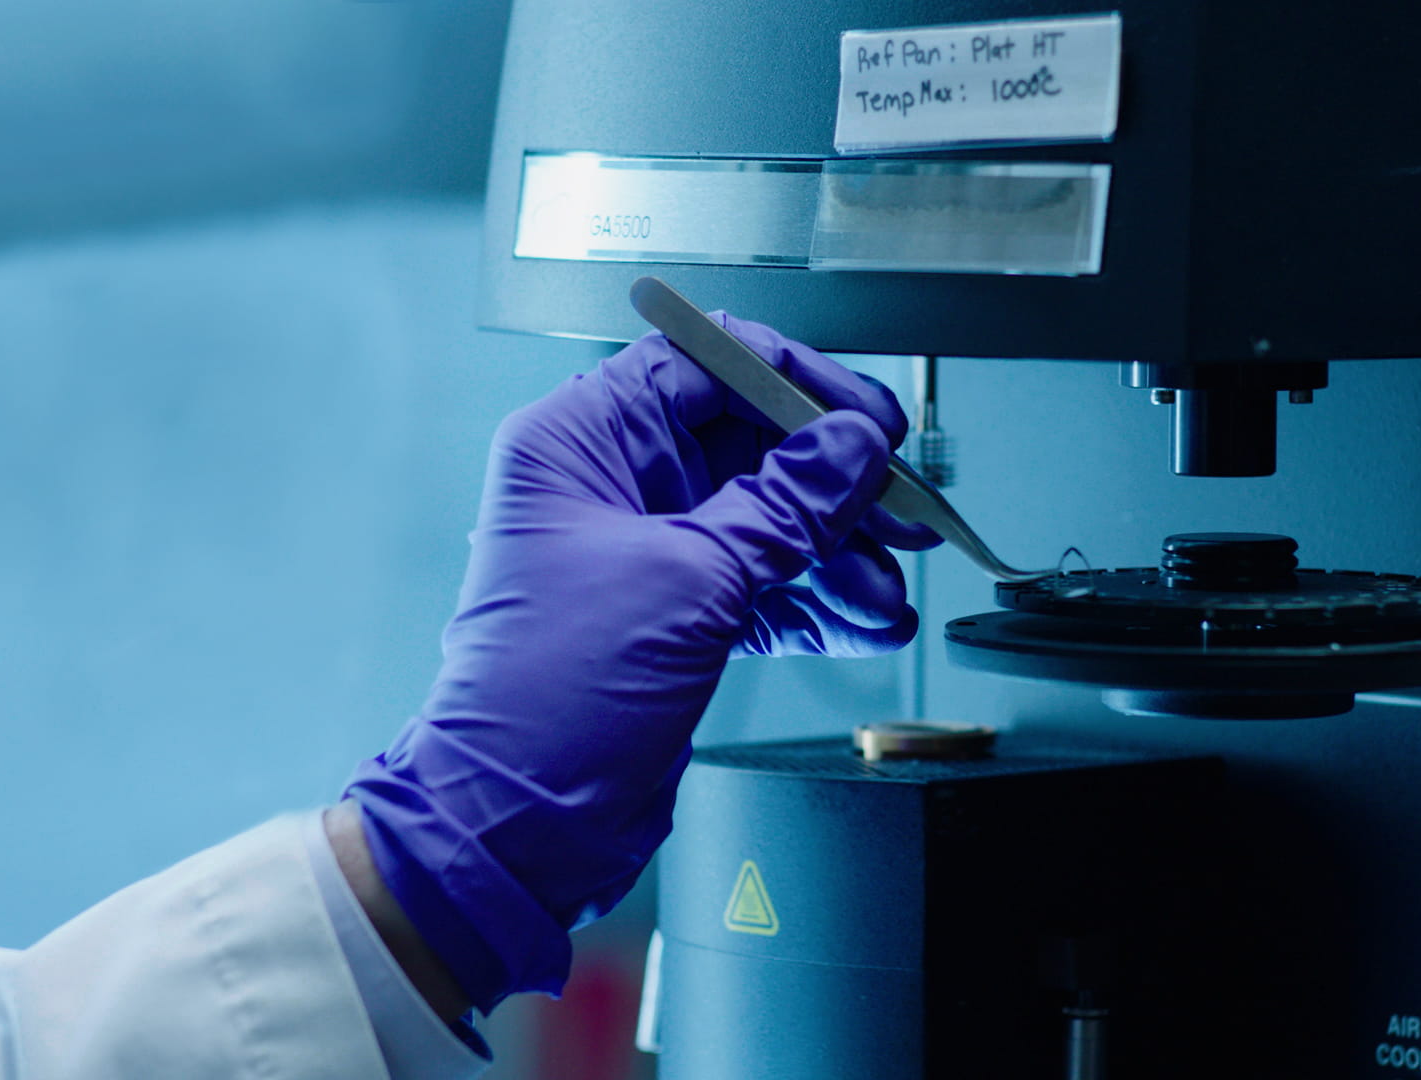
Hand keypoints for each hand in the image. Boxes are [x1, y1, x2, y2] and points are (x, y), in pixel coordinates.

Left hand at [344, 315, 935, 1009]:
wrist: (517, 827)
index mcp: (580, 442)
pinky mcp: (672, 616)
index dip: (796, 386)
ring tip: (886, 591)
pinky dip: (816, 604)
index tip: (867, 422)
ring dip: (837, 555)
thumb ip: (784, 506)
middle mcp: (609, 484)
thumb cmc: (547, 700)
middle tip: (903, 510)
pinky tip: (865, 621)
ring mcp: (643, 552)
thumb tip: (849, 447)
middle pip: (749, 446)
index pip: (705, 365)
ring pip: (767, 521)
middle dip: (834, 485)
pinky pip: (762, 584)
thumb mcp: (688, 581)